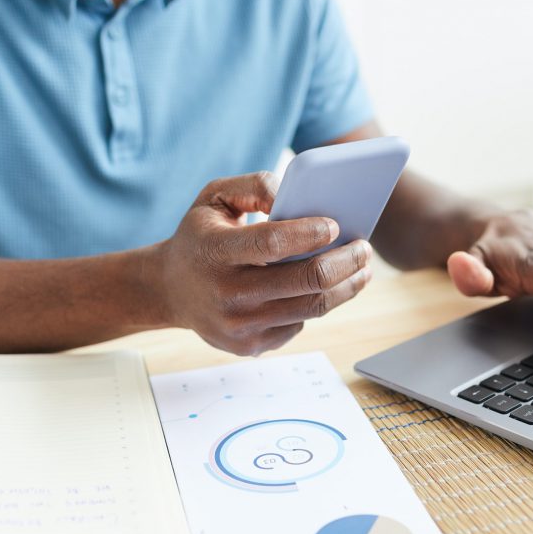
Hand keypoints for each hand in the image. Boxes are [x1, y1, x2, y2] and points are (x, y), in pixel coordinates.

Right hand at [158, 172, 372, 355]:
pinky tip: (326, 288)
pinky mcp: (250, 346)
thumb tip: (295, 197)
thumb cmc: (201, 235)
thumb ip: (255, 187)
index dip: (310, 234)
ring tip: (362, 270)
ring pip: (311, 307)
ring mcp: (238, 325)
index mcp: (215, 251)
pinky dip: (317, 303)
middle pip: (305, 281)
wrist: (169, 289)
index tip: (336, 225)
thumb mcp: (215, 197)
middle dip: (345, 262)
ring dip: (346, 287)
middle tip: (363, 249)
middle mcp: (226, 293)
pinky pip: (299, 324)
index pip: (272, 243)